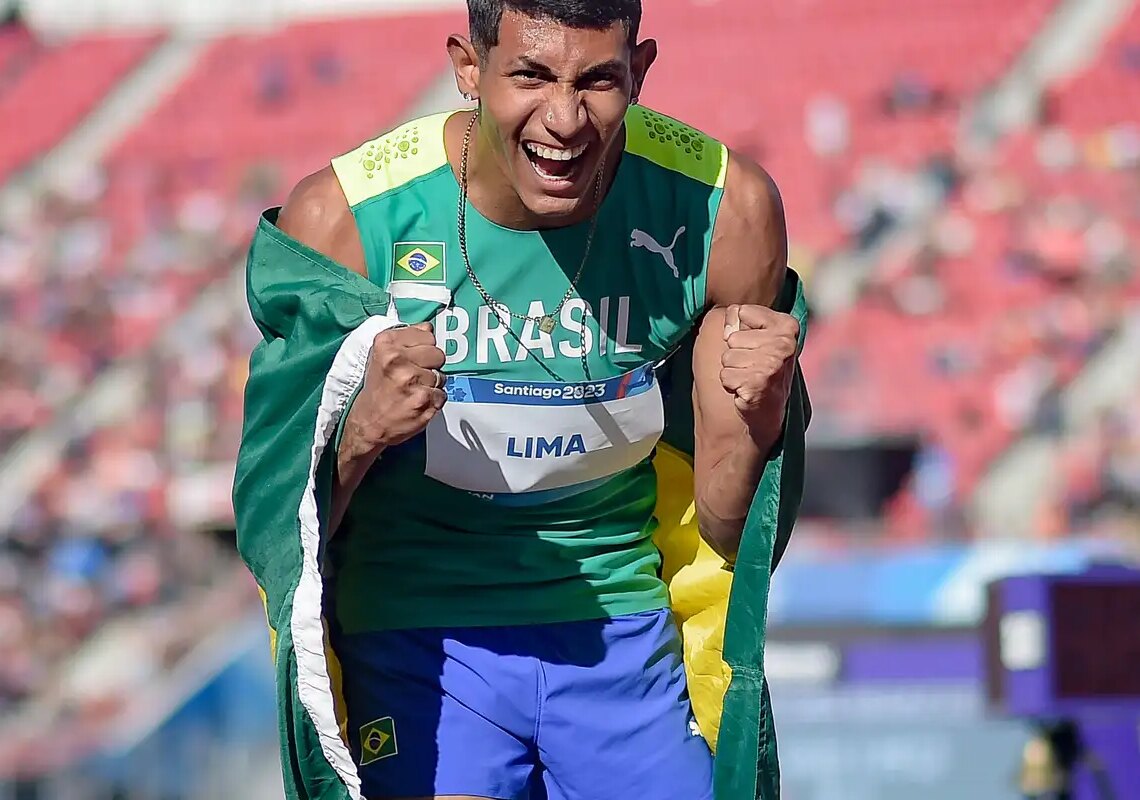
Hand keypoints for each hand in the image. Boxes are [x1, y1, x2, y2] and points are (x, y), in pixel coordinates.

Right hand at [339, 323, 446, 465]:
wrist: (369, 424)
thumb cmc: (376, 391)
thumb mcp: (381, 356)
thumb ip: (405, 338)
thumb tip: (427, 328)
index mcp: (386, 345)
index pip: (427, 334)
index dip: (424, 347)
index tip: (415, 356)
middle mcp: (397, 360)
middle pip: (438, 354)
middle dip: (431, 365)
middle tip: (415, 376)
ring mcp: (411, 380)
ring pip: (441, 376)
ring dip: (432, 385)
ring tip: (413, 390)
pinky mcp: (423, 400)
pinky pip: (442, 394)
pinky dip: (433, 400)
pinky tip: (417, 402)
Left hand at [720, 304, 798, 437]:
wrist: (767, 410)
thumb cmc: (760, 369)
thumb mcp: (757, 337)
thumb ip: (740, 320)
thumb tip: (728, 323)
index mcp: (787, 325)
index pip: (741, 312)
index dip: (740, 330)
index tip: (755, 345)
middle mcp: (784, 343)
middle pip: (732, 338)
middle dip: (735, 354)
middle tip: (752, 366)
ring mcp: (773, 363)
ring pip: (727, 357)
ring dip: (732, 370)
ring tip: (749, 377)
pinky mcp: (758, 382)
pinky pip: (725, 375)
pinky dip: (731, 384)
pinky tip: (745, 389)